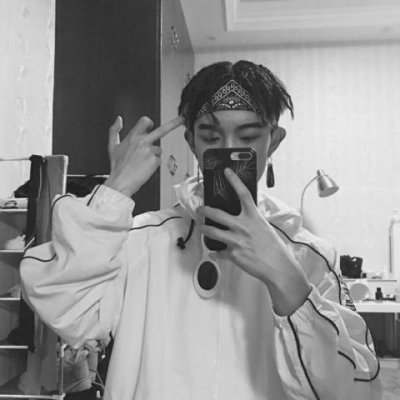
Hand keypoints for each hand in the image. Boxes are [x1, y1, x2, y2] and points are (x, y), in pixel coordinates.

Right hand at [104, 115, 183, 196]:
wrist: (121, 181)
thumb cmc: (117, 166)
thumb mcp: (112, 146)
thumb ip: (114, 130)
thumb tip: (119, 119)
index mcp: (133, 137)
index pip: (145, 121)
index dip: (149, 123)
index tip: (151, 124)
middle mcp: (142, 142)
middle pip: (161, 130)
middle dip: (173, 123)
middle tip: (182, 119)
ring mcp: (150, 151)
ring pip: (158, 150)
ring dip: (152, 155)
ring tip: (141, 163)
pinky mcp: (155, 161)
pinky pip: (158, 160)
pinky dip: (153, 164)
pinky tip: (144, 168)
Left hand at [197, 168, 310, 314]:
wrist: (278, 266)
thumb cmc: (274, 248)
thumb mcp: (264, 228)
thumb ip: (251, 221)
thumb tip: (242, 219)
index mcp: (253, 217)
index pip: (243, 194)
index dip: (234, 181)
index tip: (226, 172)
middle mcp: (243, 226)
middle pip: (217, 214)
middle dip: (205, 210)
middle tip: (200, 209)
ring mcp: (236, 240)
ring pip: (212, 233)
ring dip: (205, 230)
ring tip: (202, 229)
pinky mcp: (233, 254)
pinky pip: (218, 253)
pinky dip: (216, 253)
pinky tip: (215, 253)